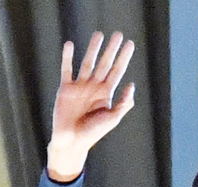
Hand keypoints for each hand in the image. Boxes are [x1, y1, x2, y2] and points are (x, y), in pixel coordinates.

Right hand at [47, 31, 135, 181]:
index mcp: (106, 94)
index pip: (117, 71)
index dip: (124, 58)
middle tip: (117, 34)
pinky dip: (67, 58)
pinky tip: (70, 45)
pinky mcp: (65, 89)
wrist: (72, 141)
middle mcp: (94, 87)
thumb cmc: (93, 133)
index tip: (130, 44)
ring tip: (99, 34)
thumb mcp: (112, 119)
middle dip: (111, 49)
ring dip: (93, 49)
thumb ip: (124, 104)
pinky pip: (67, 70)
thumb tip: (131, 85)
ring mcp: (80, 87)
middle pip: (105, 63)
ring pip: (88, 63)